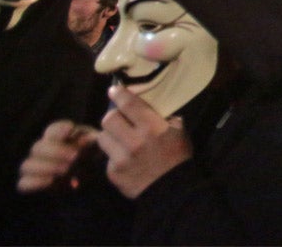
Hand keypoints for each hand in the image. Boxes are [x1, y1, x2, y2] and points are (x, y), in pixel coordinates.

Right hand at [18, 120, 98, 192]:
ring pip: (27, 165)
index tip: (70, 128)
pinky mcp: (35, 186)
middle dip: (55, 151)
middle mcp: (45, 152)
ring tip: (66, 169)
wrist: (97, 181)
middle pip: (38, 148)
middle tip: (74, 157)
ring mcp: (38, 169)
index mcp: (61, 138)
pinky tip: (51, 181)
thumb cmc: (97, 159)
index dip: (58, 129)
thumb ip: (92, 142)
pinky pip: (23, 184)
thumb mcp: (99, 148)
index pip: (52, 130)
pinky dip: (34, 182)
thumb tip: (81, 142)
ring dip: (45, 167)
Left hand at [97, 84, 192, 198]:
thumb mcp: (179, 131)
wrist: (172, 191)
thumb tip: (149, 105)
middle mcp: (133, 141)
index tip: (114, 89)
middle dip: (113, 116)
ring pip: (102, 137)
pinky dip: (113, 155)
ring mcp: (120, 158)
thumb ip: (163, 117)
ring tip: (118, 139)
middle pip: (108, 119)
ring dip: (110, 136)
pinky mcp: (113, 173)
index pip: (128, 104)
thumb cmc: (177, 157)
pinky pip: (107, 157)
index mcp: (151, 127)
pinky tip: (124, 159)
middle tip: (118, 119)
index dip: (119, 93)